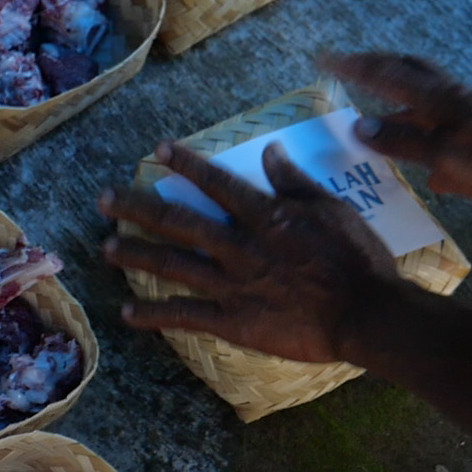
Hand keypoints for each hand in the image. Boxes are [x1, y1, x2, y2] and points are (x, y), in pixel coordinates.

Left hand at [101, 140, 404, 364]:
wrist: (366, 315)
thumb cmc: (358, 259)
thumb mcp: (332, 209)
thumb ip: (295, 182)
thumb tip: (269, 151)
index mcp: (265, 216)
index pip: (217, 183)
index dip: (186, 165)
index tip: (159, 150)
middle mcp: (239, 247)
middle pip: (179, 222)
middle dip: (138, 208)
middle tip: (105, 199)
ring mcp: (232, 286)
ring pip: (174, 265)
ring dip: (137, 255)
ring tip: (106, 248)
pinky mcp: (233, 321)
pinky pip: (185, 316)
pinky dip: (154, 314)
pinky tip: (126, 312)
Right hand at [321, 52, 471, 207]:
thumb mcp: (444, 156)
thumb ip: (402, 142)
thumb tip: (359, 126)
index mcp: (439, 101)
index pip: (385, 75)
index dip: (353, 67)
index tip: (324, 59)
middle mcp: (453, 98)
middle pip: (409, 70)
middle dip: (377, 66)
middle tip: (350, 69)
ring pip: (427, 96)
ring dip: (399, 97)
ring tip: (378, 111)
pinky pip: (445, 122)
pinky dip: (424, 128)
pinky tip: (423, 155)